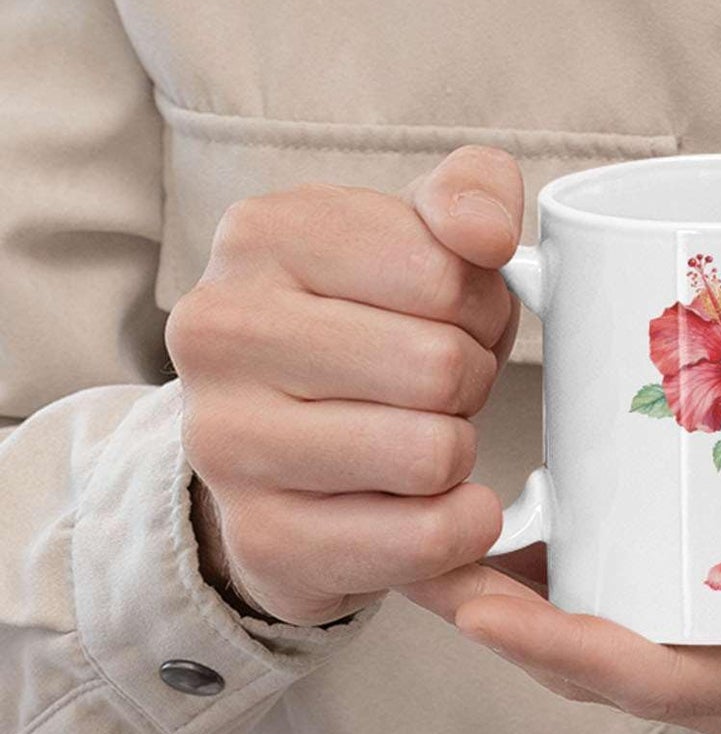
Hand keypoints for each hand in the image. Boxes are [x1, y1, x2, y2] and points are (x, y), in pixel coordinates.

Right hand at [167, 146, 523, 625]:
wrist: (283, 453)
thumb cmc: (371, 328)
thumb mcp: (419, 238)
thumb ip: (471, 194)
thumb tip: (487, 232)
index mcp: (263, 234)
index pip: (447, 272)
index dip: (481, 306)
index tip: (448, 318)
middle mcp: (221, 331)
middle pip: (440, 365)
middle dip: (471, 381)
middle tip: (438, 389)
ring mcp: (226, 442)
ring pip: (434, 454)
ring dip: (459, 453)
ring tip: (419, 438)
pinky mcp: (266, 539)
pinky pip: (425, 538)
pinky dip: (460, 527)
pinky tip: (432, 507)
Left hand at [443, 437, 720, 733]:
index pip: (675, 686)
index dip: (574, 655)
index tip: (484, 610)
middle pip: (609, 672)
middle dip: (509, 628)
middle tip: (417, 554)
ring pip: (605, 646)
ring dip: (518, 609)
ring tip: (436, 536)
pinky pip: (626, 616)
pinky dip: (561, 588)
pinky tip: (512, 535)